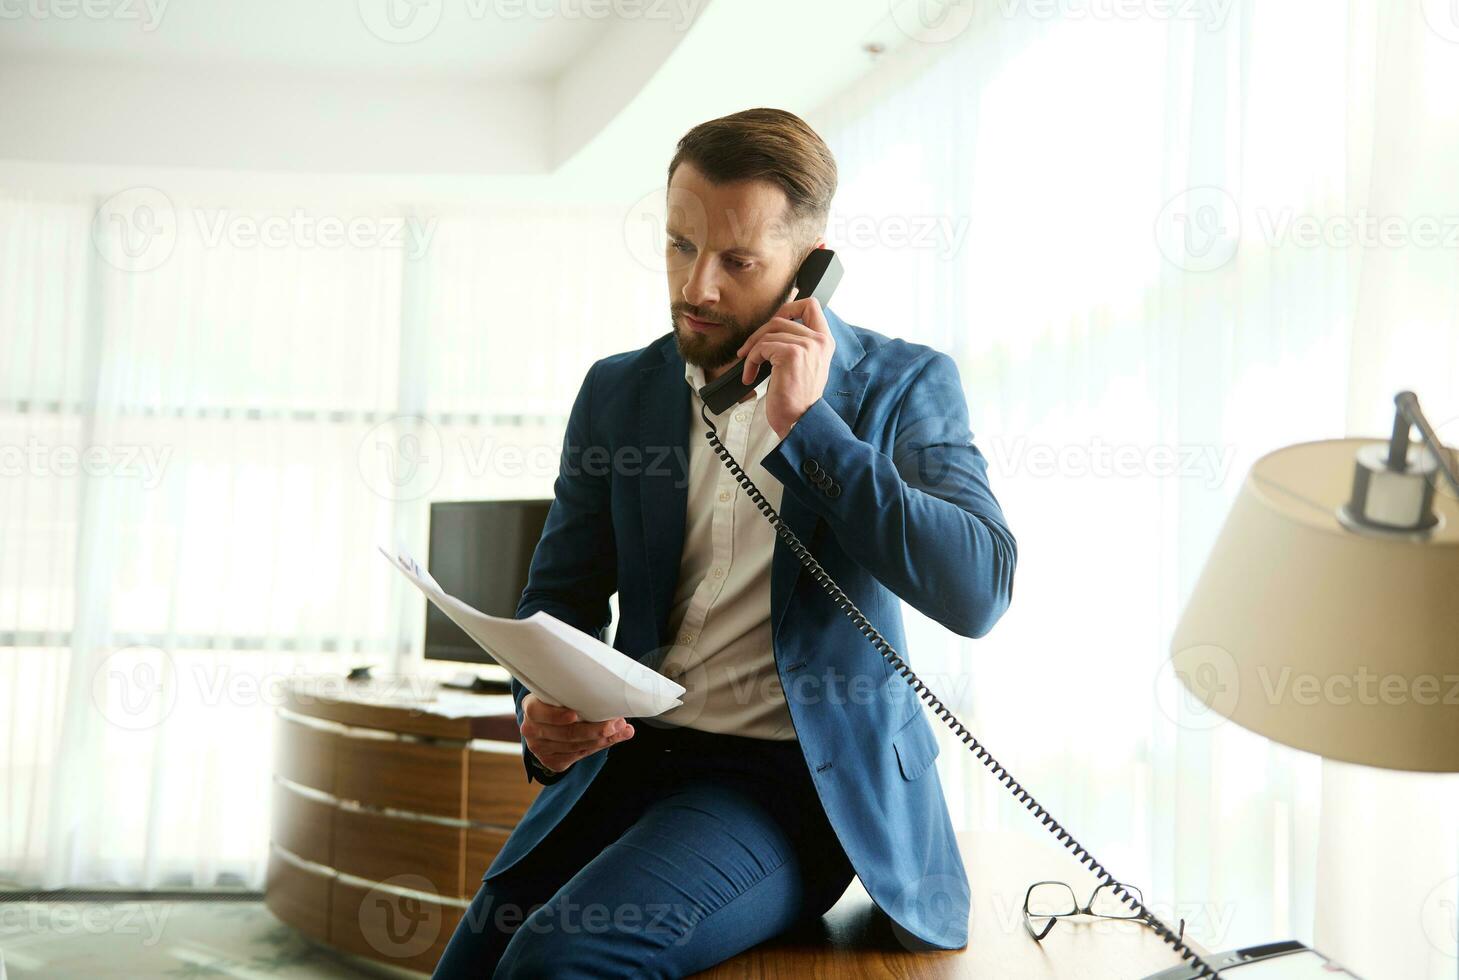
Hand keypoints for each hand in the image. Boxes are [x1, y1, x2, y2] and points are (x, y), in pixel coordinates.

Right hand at [520, 693, 633, 773]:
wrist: (545, 723)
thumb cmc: (558, 703)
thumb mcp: (560, 694)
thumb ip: (576, 695)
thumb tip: (611, 694)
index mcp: (531, 708)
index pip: (538, 712)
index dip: (556, 716)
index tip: (575, 715)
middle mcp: (531, 730)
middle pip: (566, 733)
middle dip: (595, 729)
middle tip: (617, 723)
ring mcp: (540, 749)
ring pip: (576, 747)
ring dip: (602, 739)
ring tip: (621, 730)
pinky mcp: (551, 762)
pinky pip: (578, 755)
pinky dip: (597, 747)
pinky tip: (611, 739)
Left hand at [736, 296, 834, 438]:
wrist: (800, 421)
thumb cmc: (798, 399)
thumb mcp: (804, 365)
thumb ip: (797, 343)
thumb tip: (774, 325)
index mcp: (825, 341)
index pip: (811, 305)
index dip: (788, 307)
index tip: (773, 322)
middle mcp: (819, 340)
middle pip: (781, 317)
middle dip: (759, 333)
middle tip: (748, 350)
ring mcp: (807, 345)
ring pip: (769, 333)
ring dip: (752, 351)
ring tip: (749, 368)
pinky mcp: (791, 354)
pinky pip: (762, 347)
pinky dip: (751, 362)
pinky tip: (750, 377)